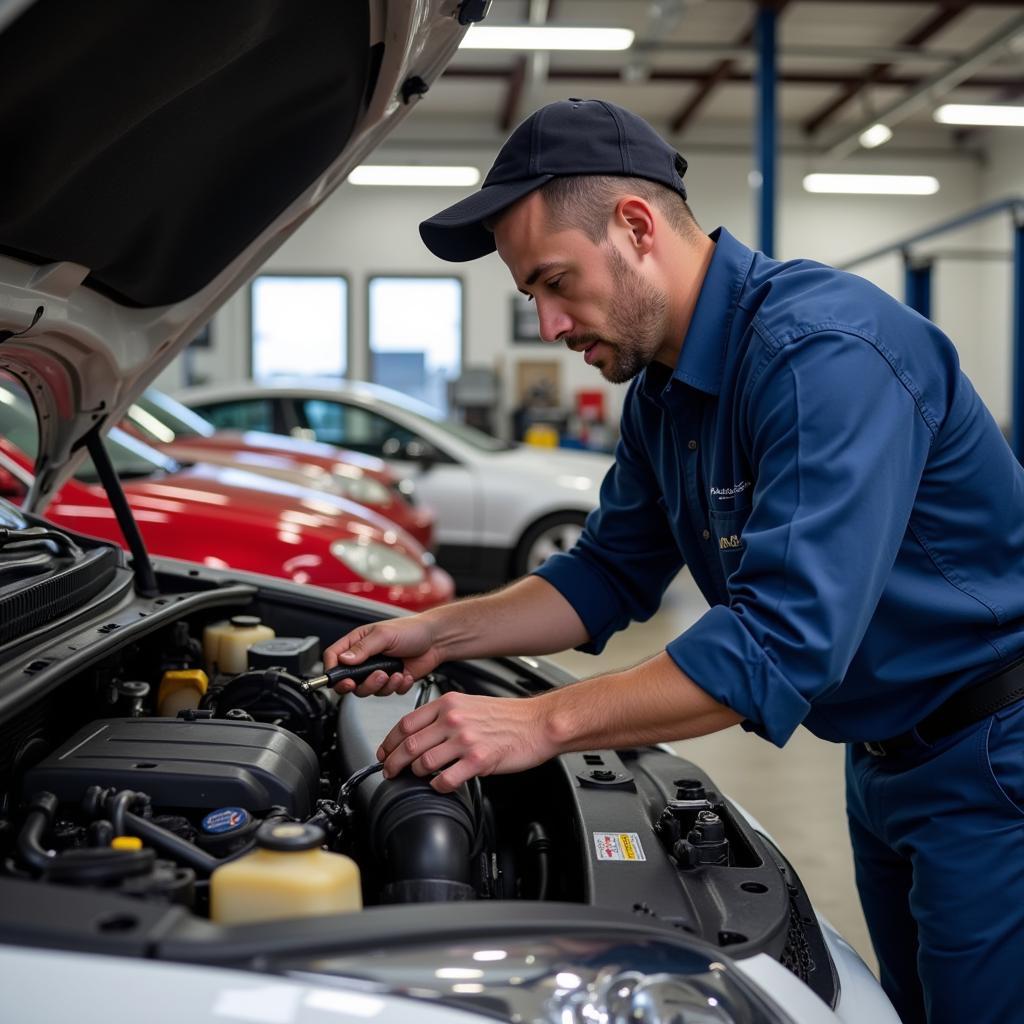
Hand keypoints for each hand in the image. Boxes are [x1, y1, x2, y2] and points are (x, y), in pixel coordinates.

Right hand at [323, 616, 441, 696]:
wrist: (436, 640)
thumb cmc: (411, 630)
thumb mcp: (384, 635)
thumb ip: (363, 649)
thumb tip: (343, 659)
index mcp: (357, 643)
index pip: (333, 658)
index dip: (332, 671)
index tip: (342, 679)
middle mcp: (365, 659)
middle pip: (348, 681)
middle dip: (364, 683)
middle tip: (377, 676)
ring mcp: (377, 671)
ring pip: (368, 691)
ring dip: (383, 685)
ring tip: (396, 673)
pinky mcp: (391, 681)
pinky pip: (387, 693)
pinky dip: (398, 686)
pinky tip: (405, 674)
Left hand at [376, 691, 557, 791]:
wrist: (537, 723)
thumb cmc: (507, 716)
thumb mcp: (469, 704)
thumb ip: (443, 715)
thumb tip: (419, 733)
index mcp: (449, 704)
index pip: (406, 723)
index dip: (389, 742)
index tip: (384, 752)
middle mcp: (454, 720)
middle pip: (409, 745)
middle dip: (393, 763)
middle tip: (389, 772)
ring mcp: (466, 740)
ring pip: (424, 763)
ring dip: (416, 775)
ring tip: (419, 777)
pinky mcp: (478, 760)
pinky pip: (446, 779)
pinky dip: (438, 786)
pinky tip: (441, 784)